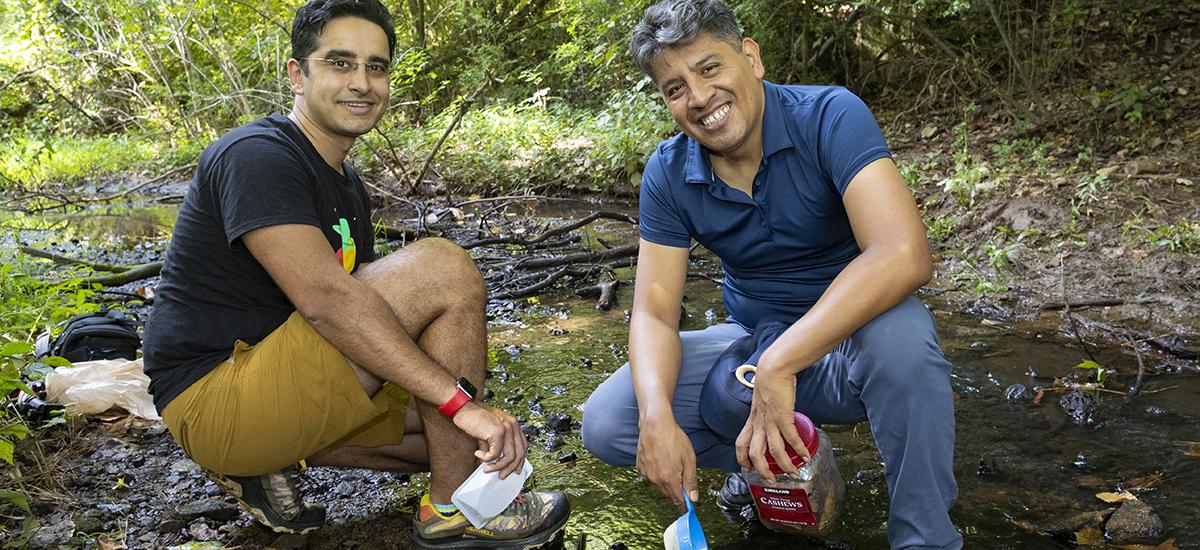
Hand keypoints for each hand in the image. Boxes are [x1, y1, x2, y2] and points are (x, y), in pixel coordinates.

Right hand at [452, 402, 527, 478]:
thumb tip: (496, 463)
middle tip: (502, 475)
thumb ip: (496, 446)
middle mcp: (513, 425)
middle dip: (510, 468)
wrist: (464, 407)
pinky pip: (495, 454)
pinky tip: (478, 454)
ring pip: (509, 456)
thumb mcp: (489, 432)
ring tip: (487, 468)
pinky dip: (486, 458)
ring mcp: (506, 428)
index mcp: (513, 424)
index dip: (520, 460)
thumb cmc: (475, 418)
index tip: (515, 470)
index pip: (523, 446)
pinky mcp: (497, 432)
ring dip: (498, 466)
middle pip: (519, 453)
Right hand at [636, 414, 698, 510]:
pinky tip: (661, 459)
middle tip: (682, 475)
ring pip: (659, 484)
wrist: (655, 424)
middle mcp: (655, 479)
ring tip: (670, 462)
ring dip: (666, 480)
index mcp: (669, 479)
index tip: (689, 505)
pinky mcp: (640, 467)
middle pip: (668, 493)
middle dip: (677, 489)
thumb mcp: (689, 459)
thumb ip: (691, 481)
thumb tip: (693, 498)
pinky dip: (657, 472)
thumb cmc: (673, 438)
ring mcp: (646, 473)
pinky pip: (651, 476)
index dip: (685, 504)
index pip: (678, 500)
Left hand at [735, 365, 806, 482]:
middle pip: (754, 454)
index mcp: (751, 420)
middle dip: (762, 470)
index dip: (742, 458)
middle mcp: (758, 424)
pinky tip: (806, 456)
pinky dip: (799, 449)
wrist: (773, 370)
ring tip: (793, 472)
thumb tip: (775, 419)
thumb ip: (765, 412)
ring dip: (784, 465)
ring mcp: (770, 422)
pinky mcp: (783, 417)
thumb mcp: (762, 402)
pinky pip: (791, 439)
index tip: (747, 468)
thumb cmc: (770, 383)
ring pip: (773, 451)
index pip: (740, 444)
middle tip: (771, 480)